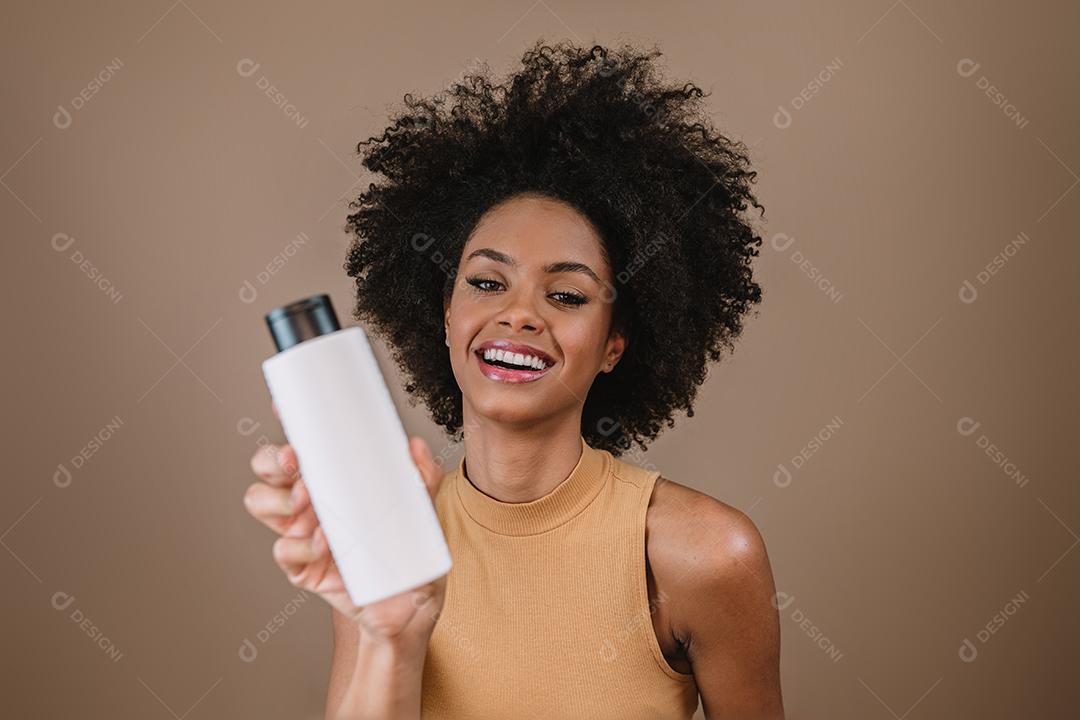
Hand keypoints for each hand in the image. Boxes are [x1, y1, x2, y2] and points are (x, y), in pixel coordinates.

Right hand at [244, 406, 448, 644]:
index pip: (304, 447)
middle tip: (295, 463)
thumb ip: (422, 480)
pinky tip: (323, 543)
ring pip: (261, 503)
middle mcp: (310, 502)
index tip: (284, 408)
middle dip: (271, 460)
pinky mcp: (302, 569)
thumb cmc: (411, 557)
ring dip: (279, 500)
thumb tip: (415, 447)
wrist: (409, 610)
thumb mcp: (423, 514)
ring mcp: (301, 534)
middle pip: (267, 470)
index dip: (287, 425)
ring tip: (309, 505)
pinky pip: (283, 550)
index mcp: (333, 482)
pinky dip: (300, 545)